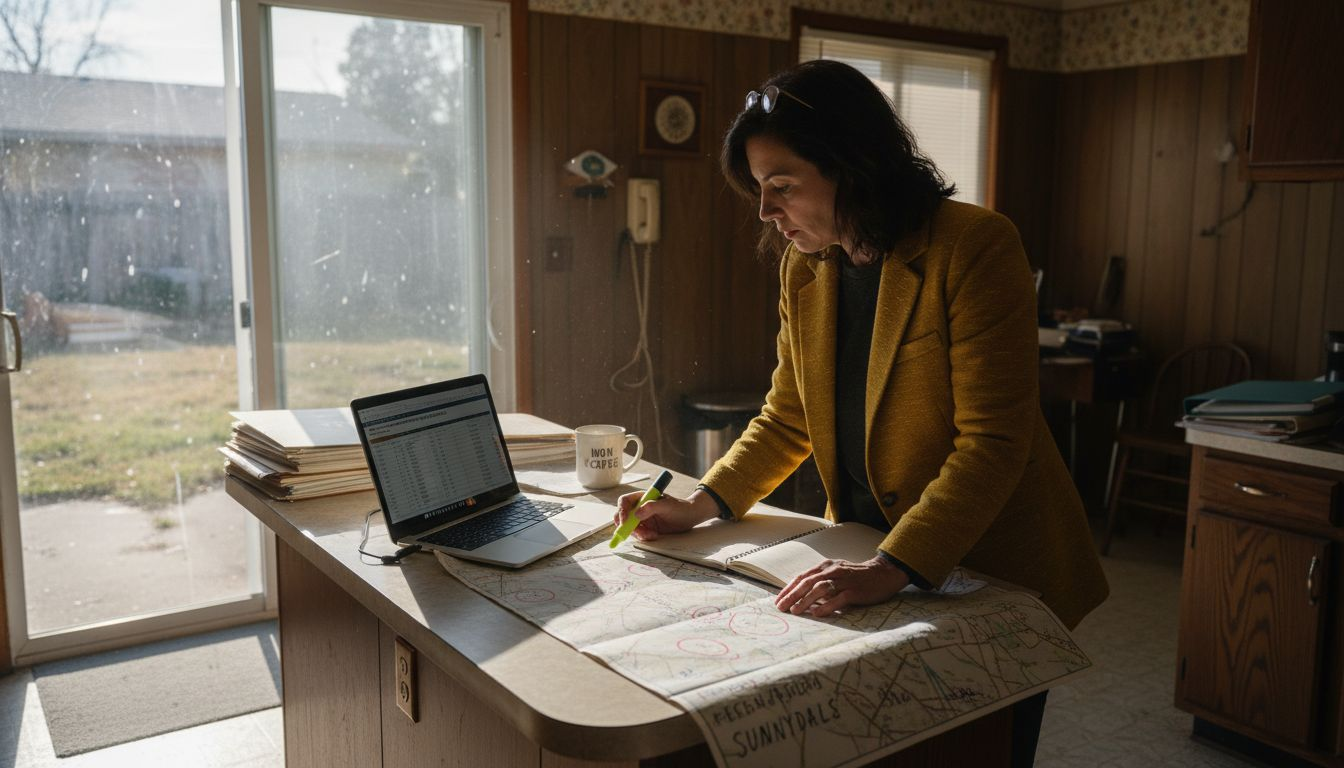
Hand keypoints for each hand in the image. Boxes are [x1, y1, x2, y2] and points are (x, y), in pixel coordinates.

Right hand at [614, 488, 718, 540]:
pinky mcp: (647, 528)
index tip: (625, 521)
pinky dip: (643, 537)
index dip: (621, 511)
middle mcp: (639, 507)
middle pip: (622, 516)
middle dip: (626, 526)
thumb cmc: (680, 507)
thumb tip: (637, 514)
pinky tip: (654, 535)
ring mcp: (642, 518)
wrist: (690, 516)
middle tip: (635, 533)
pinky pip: (639, 534)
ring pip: (630, 528)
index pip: (624, 502)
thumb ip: (652, 507)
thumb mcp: (667, 505)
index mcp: (642, 497)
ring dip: (637, 533)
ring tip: (651, 534)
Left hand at [775, 556, 909, 616]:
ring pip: (821, 589)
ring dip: (806, 600)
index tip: (778, 600)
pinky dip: (826, 606)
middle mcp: (833, 571)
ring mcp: (844, 580)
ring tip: (795, 611)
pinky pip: (838, 598)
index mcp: (826, 566)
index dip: (789, 589)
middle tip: (781, 608)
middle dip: (792, 595)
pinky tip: (817, 613)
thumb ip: (820, 581)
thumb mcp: (836, 573)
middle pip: (808, 582)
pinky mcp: (855, 591)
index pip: (802, 577)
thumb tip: (802, 596)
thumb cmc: (856, 576)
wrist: (883, 574)